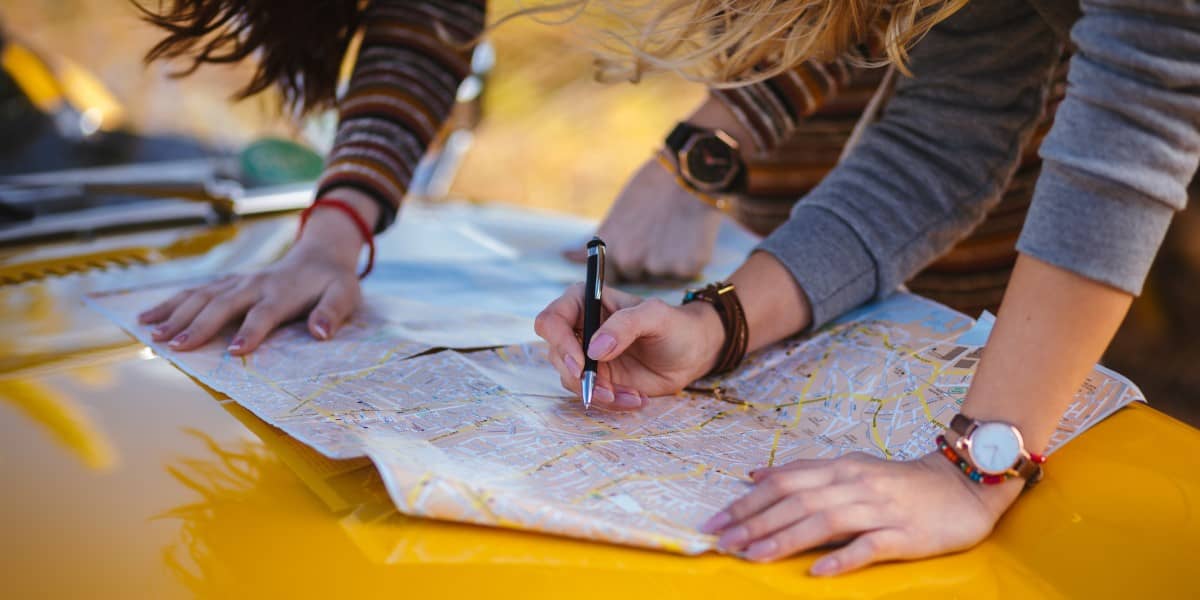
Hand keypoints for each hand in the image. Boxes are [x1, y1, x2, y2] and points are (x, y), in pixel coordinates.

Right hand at [137, 190, 376, 354]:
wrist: (319, 254)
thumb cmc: (333, 283)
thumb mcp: (345, 295)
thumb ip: (332, 312)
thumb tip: (320, 332)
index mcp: (283, 291)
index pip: (264, 313)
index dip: (251, 332)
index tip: (235, 352)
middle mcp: (255, 284)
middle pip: (223, 304)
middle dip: (199, 325)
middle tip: (176, 346)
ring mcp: (237, 281)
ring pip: (202, 296)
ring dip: (176, 314)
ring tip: (153, 335)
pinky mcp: (226, 282)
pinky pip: (194, 292)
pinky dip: (170, 303)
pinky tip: (146, 317)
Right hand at [534, 284, 724, 408]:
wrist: (692, 353)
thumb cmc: (675, 325)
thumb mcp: (656, 316)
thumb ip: (626, 324)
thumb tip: (595, 348)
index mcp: (585, 301)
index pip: (551, 321)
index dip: (560, 343)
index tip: (581, 364)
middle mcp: (579, 328)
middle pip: (556, 355)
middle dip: (580, 377)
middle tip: (607, 390)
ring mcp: (586, 356)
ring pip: (571, 380)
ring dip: (598, 393)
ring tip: (632, 395)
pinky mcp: (597, 379)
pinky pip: (591, 395)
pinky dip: (612, 403)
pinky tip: (637, 398)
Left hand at [572, 158, 721, 280]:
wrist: (689, 172)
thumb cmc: (652, 188)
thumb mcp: (617, 214)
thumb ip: (598, 241)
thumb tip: (566, 256)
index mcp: (610, 248)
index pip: (611, 275)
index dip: (625, 262)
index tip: (638, 245)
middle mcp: (630, 262)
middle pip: (638, 276)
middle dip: (648, 260)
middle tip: (660, 233)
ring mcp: (659, 267)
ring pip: (663, 275)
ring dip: (669, 262)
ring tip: (676, 231)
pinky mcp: (686, 268)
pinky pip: (686, 272)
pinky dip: (690, 259)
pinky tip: (691, 235)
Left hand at [700, 451, 1022, 574]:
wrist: (963, 486)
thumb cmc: (900, 483)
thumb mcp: (849, 468)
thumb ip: (804, 472)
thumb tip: (755, 476)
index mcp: (839, 469)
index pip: (784, 484)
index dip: (747, 503)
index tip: (715, 523)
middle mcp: (854, 485)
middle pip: (796, 502)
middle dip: (754, 522)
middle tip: (721, 542)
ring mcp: (879, 509)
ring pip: (824, 522)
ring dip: (785, 539)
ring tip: (754, 555)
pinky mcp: (904, 535)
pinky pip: (869, 546)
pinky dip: (842, 558)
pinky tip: (817, 572)